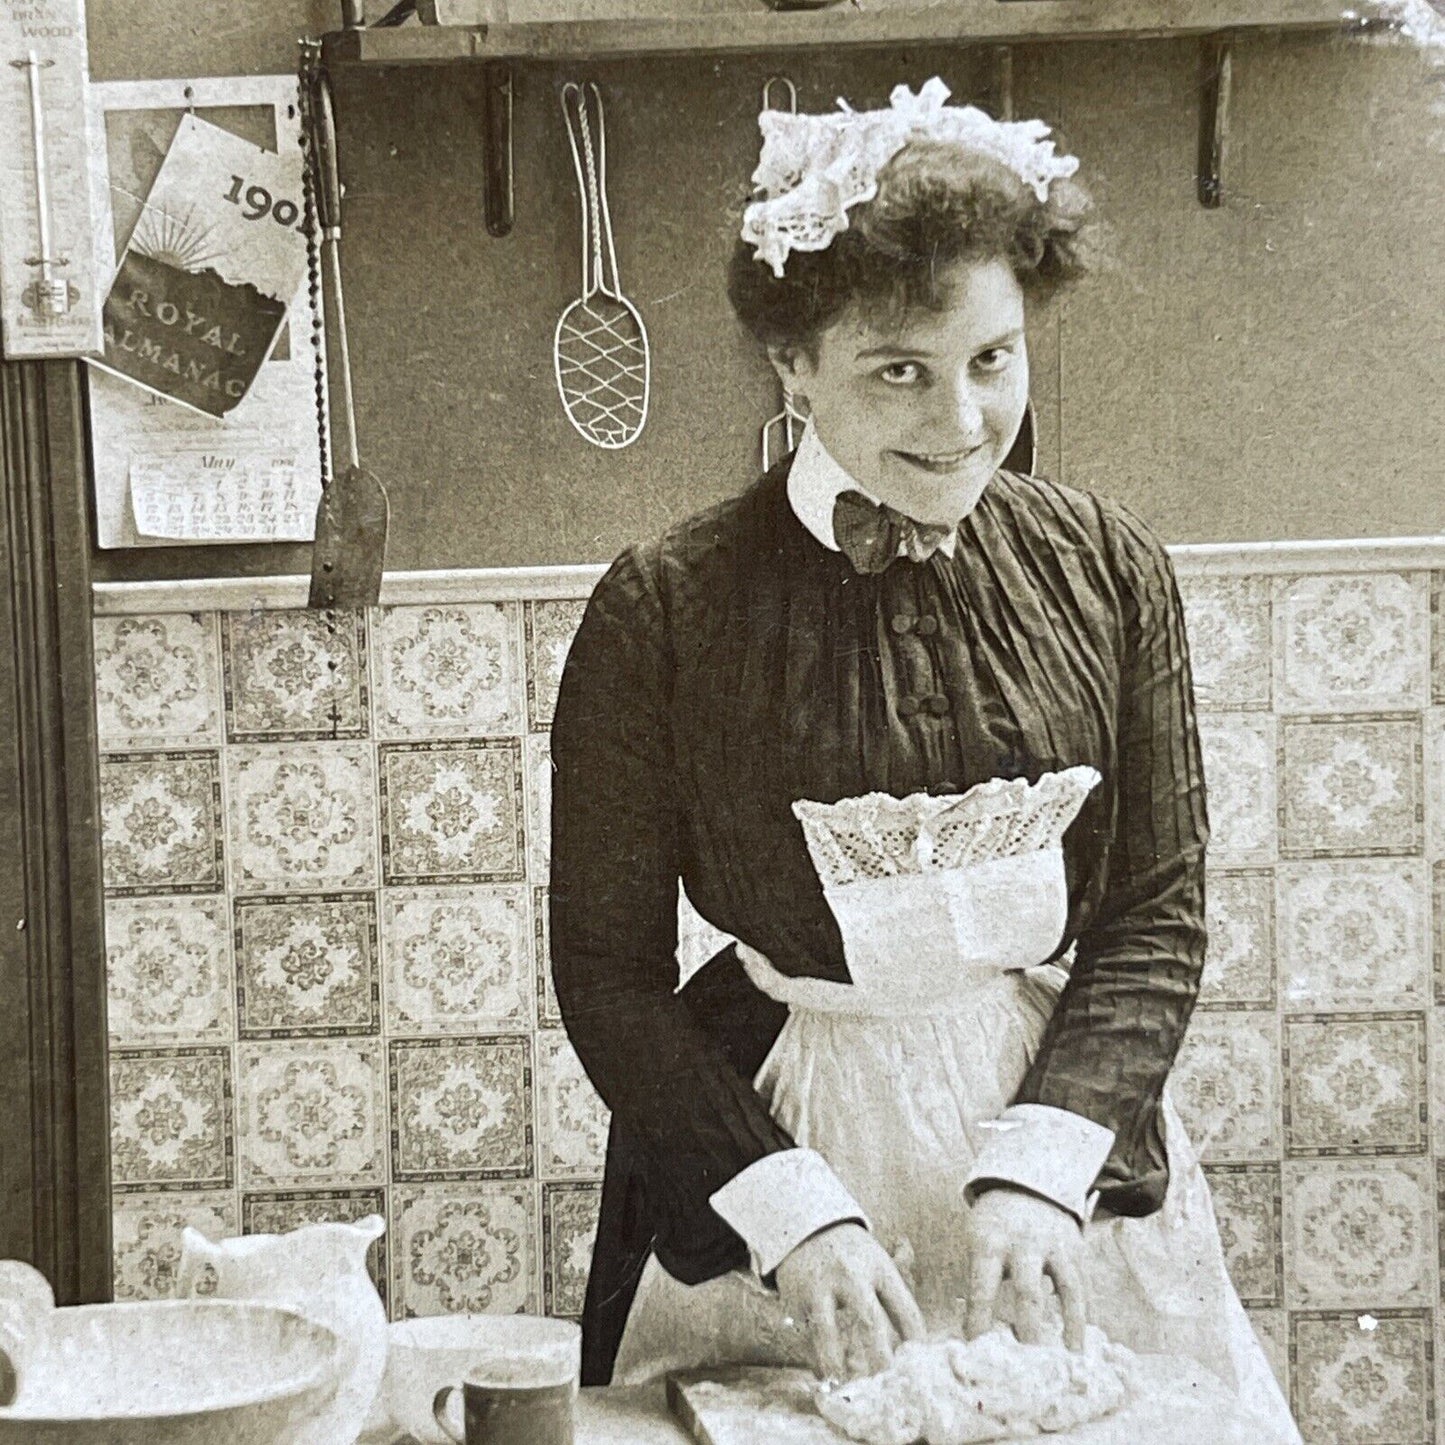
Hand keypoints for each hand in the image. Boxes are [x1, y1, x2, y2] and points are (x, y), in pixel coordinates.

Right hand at [775, 1222, 926, 1380]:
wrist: (806, 1225)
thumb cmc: (851, 1253)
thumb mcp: (878, 1259)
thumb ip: (897, 1293)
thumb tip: (920, 1342)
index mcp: (878, 1267)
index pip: (905, 1309)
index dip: (916, 1341)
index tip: (920, 1367)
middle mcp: (849, 1276)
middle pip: (868, 1322)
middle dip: (879, 1359)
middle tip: (887, 1388)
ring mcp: (819, 1287)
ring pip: (826, 1332)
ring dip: (836, 1365)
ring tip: (846, 1391)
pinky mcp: (795, 1298)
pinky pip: (805, 1335)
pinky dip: (814, 1358)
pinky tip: (824, 1376)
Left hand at [964, 1187, 1087, 1349]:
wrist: (1027, 1183)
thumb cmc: (995, 1224)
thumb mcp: (978, 1240)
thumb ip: (980, 1278)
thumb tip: (979, 1332)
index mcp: (990, 1242)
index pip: (982, 1287)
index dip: (979, 1320)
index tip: (978, 1349)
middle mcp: (1024, 1244)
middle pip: (1028, 1291)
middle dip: (1028, 1329)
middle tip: (1027, 1365)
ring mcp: (1055, 1246)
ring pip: (1067, 1289)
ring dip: (1069, 1326)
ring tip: (1068, 1359)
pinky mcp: (1076, 1250)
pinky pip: (1084, 1287)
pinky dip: (1085, 1316)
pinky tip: (1082, 1342)